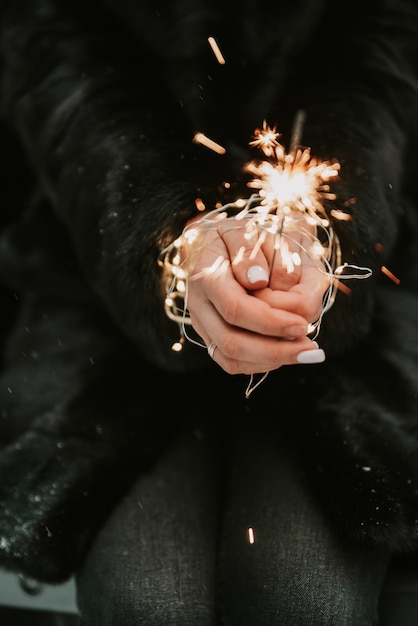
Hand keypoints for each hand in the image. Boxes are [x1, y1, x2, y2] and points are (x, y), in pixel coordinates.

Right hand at [182, 215, 327, 374]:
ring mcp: (203, 325)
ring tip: (305, 352)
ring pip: (231, 359)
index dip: (270, 322)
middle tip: (311, 349)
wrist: (216, 247)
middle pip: (231, 342)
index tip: (302, 324)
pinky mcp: (212, 338)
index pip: (235, 309)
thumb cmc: (237, 238)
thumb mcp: (245, 230)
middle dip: (275, 350)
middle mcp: (199, 306)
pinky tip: (288, 353)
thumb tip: (258, 281)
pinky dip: (263, 363)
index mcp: (205, 276)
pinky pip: (232, 363)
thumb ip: (250, 250)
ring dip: (271, 360)